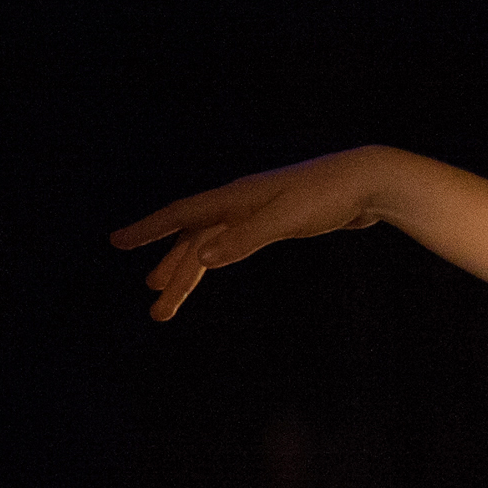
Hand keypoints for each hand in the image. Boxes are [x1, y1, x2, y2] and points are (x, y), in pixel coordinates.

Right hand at [111, 147, 394, 320]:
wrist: (370, 180)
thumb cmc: (329, 195)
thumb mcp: (287, 219)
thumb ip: (245, 238)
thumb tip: (202, 258)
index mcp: (236, 198)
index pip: (181, 215)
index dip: (147, 229)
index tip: (116, 242)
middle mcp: (240, 202)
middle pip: (196, 241)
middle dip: (173, 273)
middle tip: (156, 307)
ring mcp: (257, 211)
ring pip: (213, 245)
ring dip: (191, 272)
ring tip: (167, 300)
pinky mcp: (276, 220)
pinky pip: (233, 242)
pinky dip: (217, 257)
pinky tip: (211, 265)